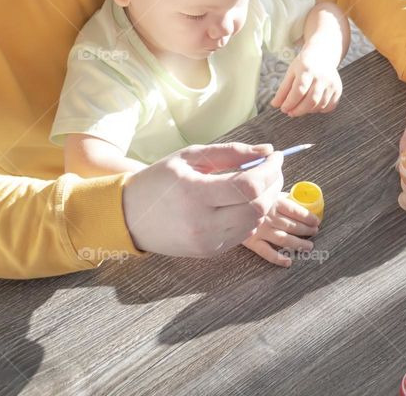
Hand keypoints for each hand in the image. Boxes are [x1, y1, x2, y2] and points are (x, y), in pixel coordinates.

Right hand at [122, 143, 283, 256]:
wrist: (129, 216)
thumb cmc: (159, 180)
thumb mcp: (190, 157)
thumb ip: (231, 153)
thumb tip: (267, 152)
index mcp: (195, 193)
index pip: (250, 186)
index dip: (270, 170)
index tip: (276, 156)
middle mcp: (203, 222)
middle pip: (258, 208)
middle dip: (273, 185)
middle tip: (272, 169)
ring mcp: (207, 242)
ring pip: (254, 223)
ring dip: (266, 201)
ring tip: (260, 183)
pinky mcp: (209, 253)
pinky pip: (243, 234)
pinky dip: (252, 216)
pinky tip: (245, 202)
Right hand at [243, 192, 320, 266]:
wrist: (225, 205)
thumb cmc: (248, 198)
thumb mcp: (264, 192)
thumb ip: (279, 196)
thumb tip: (297, 198)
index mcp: (273, 201)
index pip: (295, 210)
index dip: (308, 217)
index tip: (316, 221)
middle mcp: (268, 216)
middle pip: (292, 225)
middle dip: (306, 230)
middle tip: (315, 232)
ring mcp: (260, 230)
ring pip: (284, 239)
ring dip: (298, 244)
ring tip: (308, 246)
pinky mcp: (251, 241)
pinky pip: (266, 252)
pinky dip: (278, 258)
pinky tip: (288, 261)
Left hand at [270, 49, 342, 116]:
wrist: (322, 55)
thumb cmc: (303, 65)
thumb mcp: (290, 73)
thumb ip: (283, 90)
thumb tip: (275, 105)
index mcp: (307, 70)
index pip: (299, 91)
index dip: (290, 103)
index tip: (283, 108)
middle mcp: (321, 77)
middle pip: (311, 100)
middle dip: (298, 110)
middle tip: (290, 113)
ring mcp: (332, 83)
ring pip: (320, 105)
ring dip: (308, 111)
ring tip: (300, 108)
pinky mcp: (338, 89)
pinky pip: (329, 106)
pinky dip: (319, 110)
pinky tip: (312, 106)